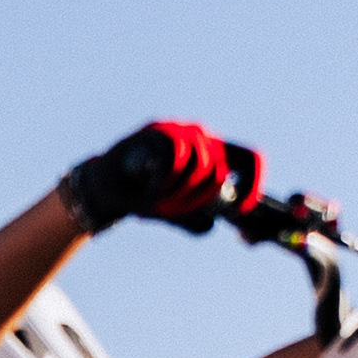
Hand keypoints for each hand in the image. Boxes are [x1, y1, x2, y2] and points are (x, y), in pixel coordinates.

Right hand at [61, 121, 263, 235]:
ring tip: (158, 202)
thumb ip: (196, 218)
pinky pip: (173, 158)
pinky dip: (163, 183)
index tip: (240, 211)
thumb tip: (211, 226)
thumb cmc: (143, 195)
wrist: (104, 188)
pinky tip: (148, 194)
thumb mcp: (175, 212)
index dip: (252, 185)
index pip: (249, 159)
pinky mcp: (156, 132)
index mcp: (213, 151)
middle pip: (219, 169)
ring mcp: (178, 131)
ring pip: (199, 164)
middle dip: (197, 200)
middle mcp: (200, 136)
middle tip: (172, 211)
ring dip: (179, 193)